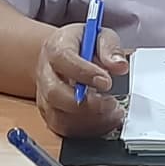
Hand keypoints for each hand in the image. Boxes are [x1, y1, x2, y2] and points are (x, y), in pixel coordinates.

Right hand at [35, 22, 128, 138]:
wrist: (61, 57)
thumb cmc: (81, 45)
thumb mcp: (99, 36)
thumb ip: (110, 48)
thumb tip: (119, 65)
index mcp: (55, 49)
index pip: (64, 60)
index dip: (85, 73)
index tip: (107, 81)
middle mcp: (45, 74)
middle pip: (55, 94)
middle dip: (86, 103)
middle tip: (111, 102)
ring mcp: (45, 97)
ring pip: (59, 116)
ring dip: (89, 119)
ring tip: (113, 111)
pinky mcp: (51, 115)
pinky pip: (65, 129)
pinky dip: (87, 130)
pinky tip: (105, 120)